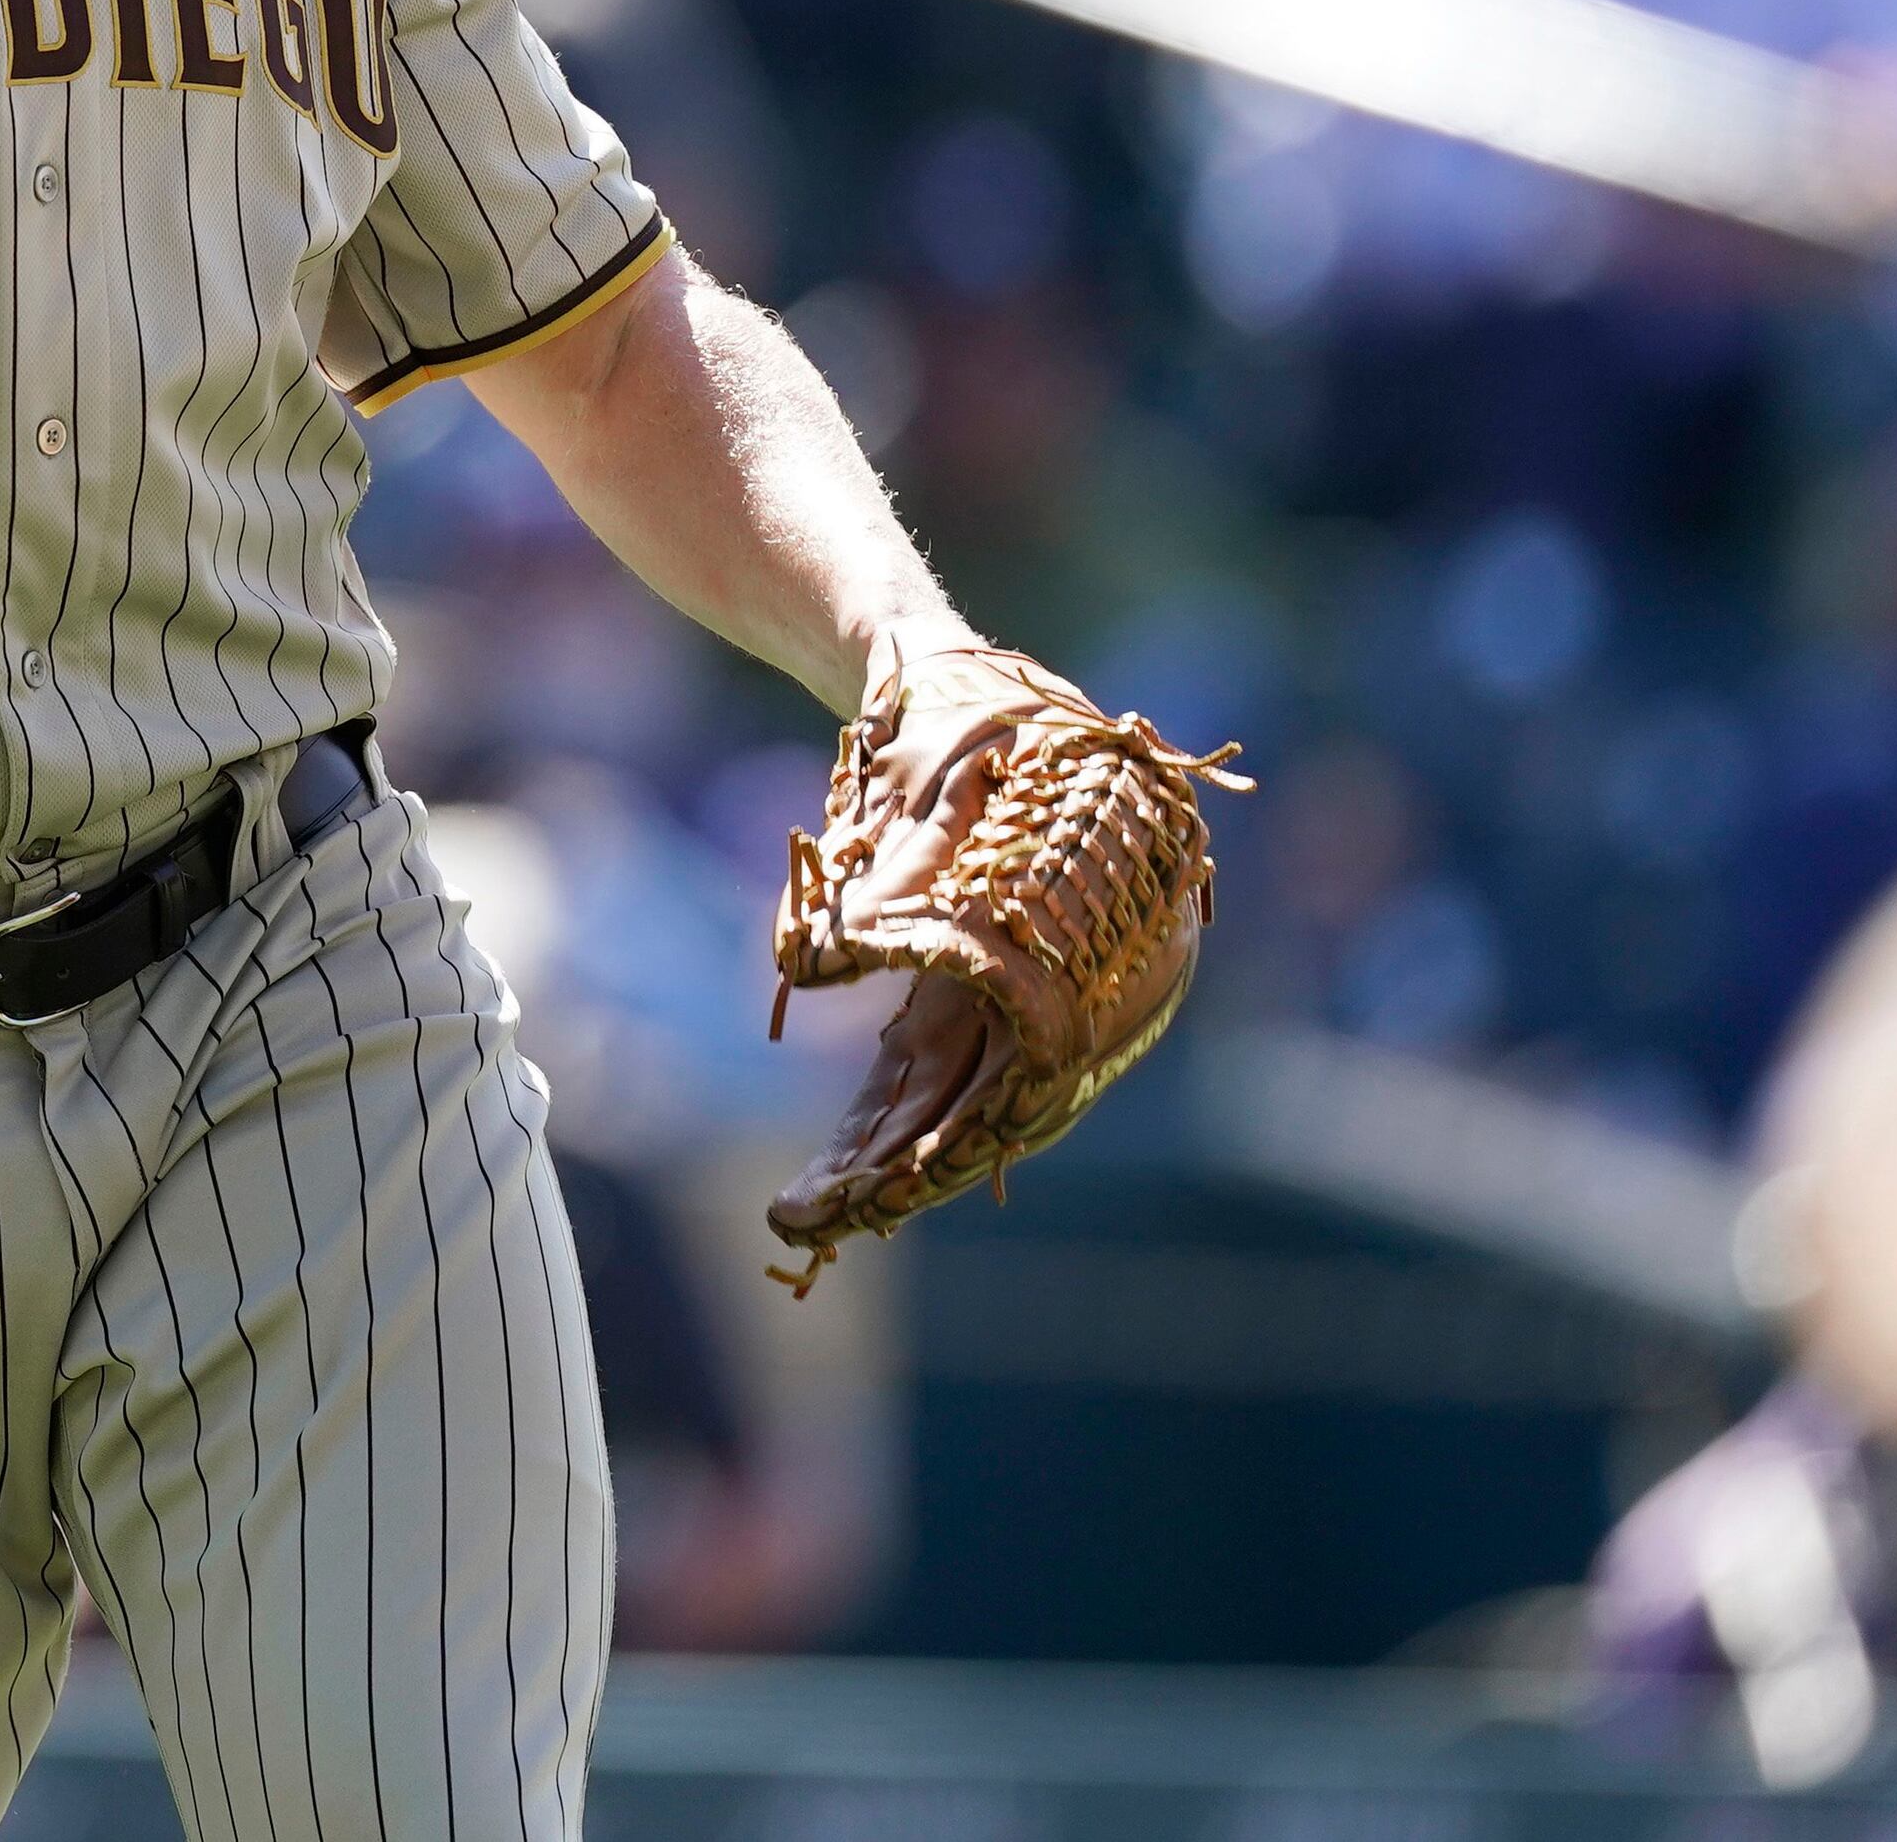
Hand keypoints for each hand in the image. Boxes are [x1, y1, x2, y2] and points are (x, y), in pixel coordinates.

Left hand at [765, 633, 1058, 1233]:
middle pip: (982, 1116)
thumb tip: (815, 966)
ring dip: (886, 1150)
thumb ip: (885, 896)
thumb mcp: (924, 812)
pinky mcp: (982, 980)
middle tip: (803, 1219)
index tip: (856, 1202)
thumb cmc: (964, 736)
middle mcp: (1079, 998)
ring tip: (804, 1203)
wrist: (964, 677)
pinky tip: (840, 1149)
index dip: (931, 1159)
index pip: (1010, 1102)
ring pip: (959, 1096)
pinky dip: (894, 1102)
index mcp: (1093, 967)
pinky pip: (944, 1057)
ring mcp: (1029, 992)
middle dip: (894, 1173)